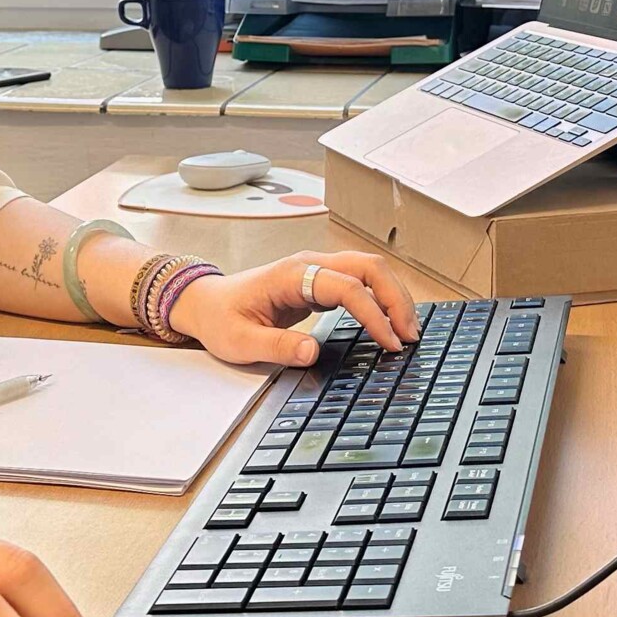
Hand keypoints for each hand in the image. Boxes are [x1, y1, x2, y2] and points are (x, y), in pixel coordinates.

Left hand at [169, 249, 420, 365]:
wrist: (205, 304)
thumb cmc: (221, 319)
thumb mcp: (240, 342)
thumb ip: (277, 347)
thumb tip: (312, 352)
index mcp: (292, 274)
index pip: (347, 287)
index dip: (374, 313)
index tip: (389, 343)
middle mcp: (309, 264)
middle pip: (368, 267)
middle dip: (396, 298)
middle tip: (410, 335)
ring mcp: (316, 270)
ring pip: (368, 270)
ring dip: (393, 296)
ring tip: (407, 331)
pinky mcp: (319, 282)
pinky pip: (359, 282)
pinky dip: (381, 299)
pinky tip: (389, 322)